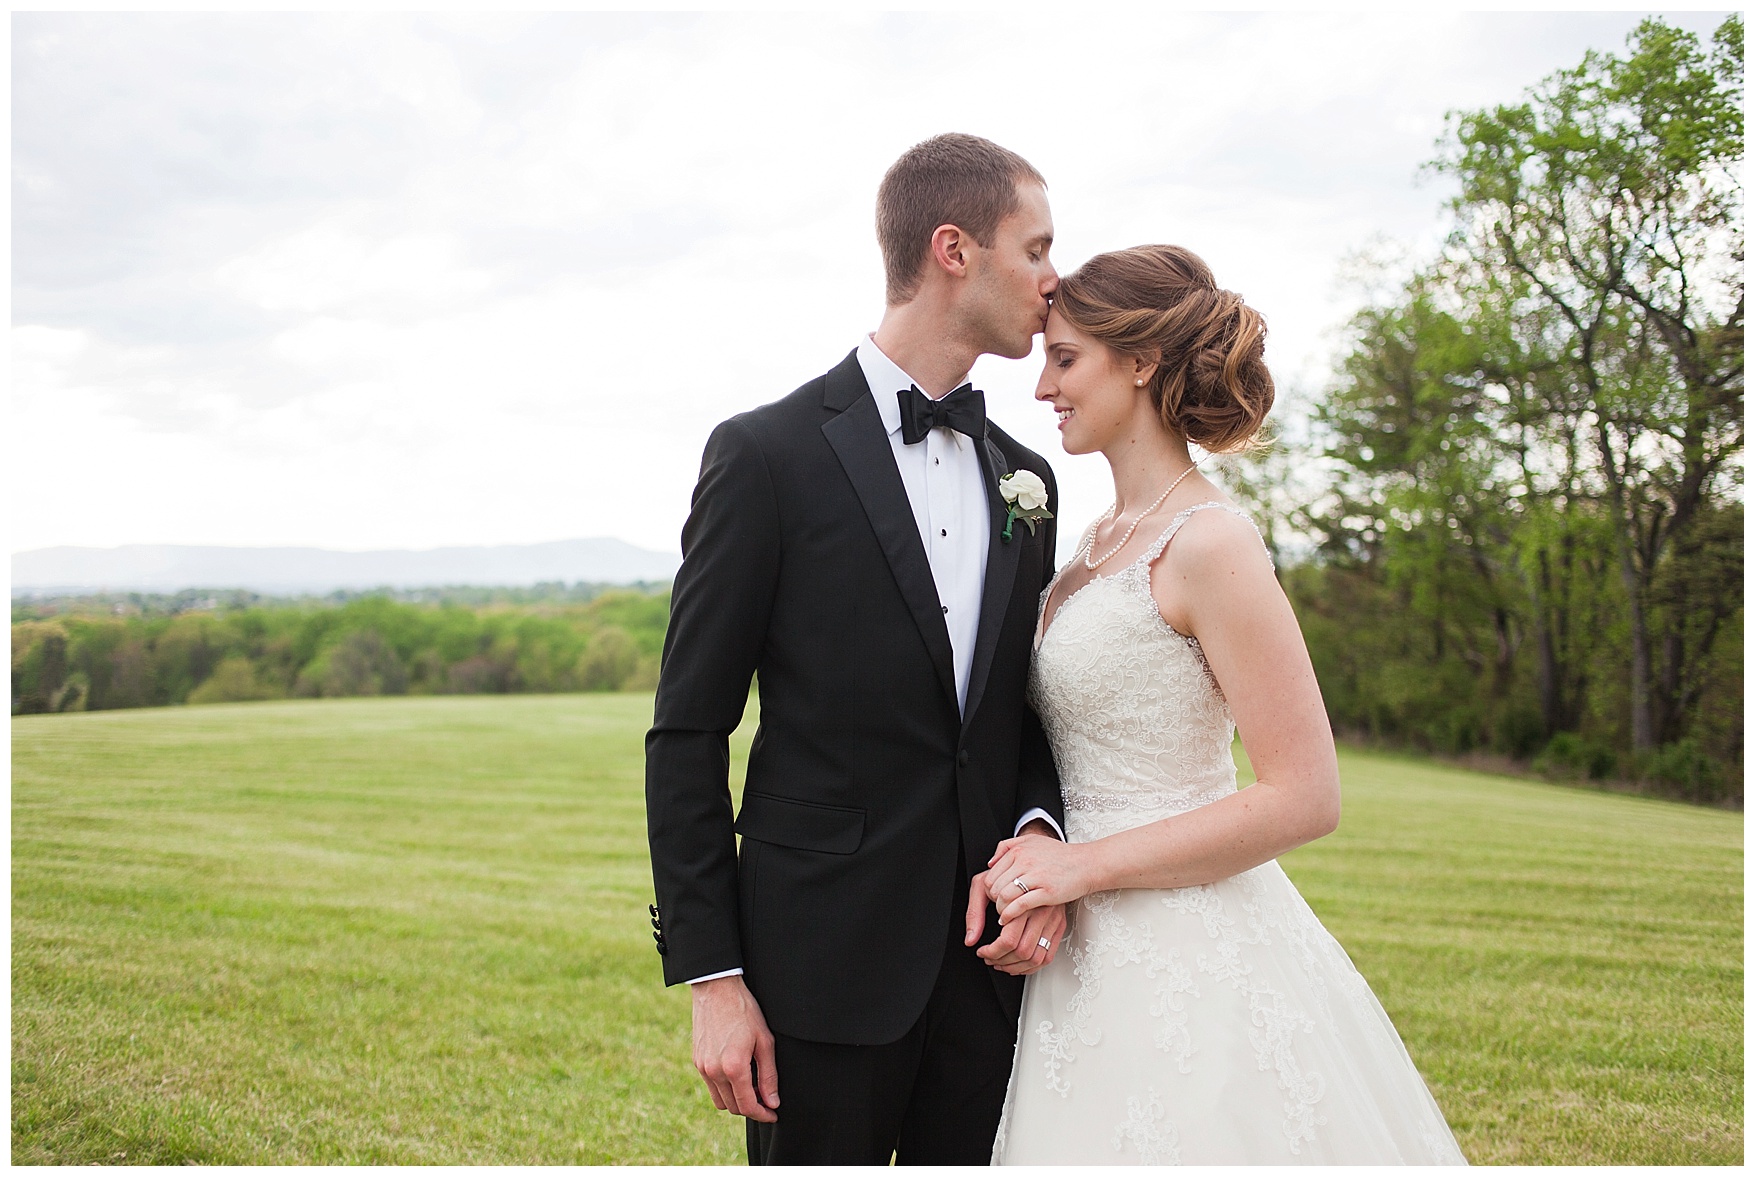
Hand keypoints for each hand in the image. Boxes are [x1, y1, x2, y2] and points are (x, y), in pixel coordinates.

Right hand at [690, 975, 779, 1122]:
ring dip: (736, 1101)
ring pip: (720, 1100)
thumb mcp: (765, 1042)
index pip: (748, 1105)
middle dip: (751, 1109)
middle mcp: (714, 1071)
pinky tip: (737, 1075)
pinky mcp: (696, 1060)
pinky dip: (724, 1089)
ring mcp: (702, 1067)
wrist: (716, 989)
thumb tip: (772, 1102)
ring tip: (752, 1088)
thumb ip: (769, 1075)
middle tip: (766, 1100)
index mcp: (733, 1067)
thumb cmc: (744, 1011)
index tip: (773, 1114)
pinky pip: (711, 1086)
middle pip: (733, 1107)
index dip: (763, 1114)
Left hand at [971, 877, 1066, 974]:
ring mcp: (1053, 919)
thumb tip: (971, 939)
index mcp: (1022, 902)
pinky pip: (1048, 955)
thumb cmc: (1010, 870)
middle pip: (1022, 951)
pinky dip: (1032, 966)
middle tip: (989, 958)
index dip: (991, 951)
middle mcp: (1041, 911)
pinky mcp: (1060, 924)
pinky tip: (1018, 963)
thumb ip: (974, 911)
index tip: (982, 951)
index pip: (1007, 940)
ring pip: (1036, 957)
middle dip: (1001, 960)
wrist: (1041, 859)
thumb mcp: (983, 884)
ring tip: (1001, 962)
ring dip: (1016, 967)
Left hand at [986, 833, 1094, 925]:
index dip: (990, 889)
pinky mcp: (1047, 892)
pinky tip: (1008, 919)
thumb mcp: (1032, 841)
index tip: (994, 897)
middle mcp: (1025, 861)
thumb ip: (1007, 847)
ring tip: (1003, 915)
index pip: (990, 874)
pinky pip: (1020, 905)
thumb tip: (990, 863)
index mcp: (1018, 850)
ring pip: (1004, 896)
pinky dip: (1010, 915)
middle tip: (998, 907)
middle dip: (993, 901)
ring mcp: (1036, 877)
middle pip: (995, 887)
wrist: (1086, 863)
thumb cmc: (1059, 855)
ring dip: (1000, 909)